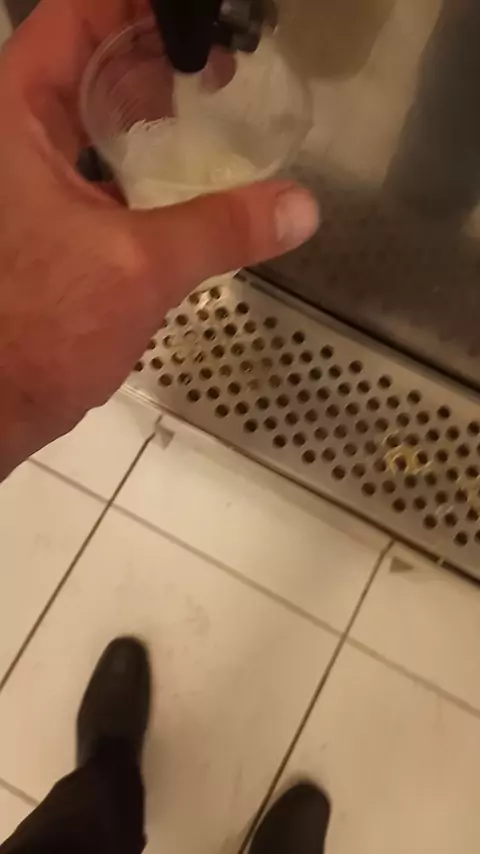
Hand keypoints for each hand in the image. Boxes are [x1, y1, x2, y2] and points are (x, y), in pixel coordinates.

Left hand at [0, 0, 318, 478]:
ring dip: (144, 102)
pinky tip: (177, 173)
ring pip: (87, 113)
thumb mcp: (137, 268)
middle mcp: (12, 137)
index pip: (76, 17)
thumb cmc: (34, 331)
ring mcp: (23, 179)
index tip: (202, 16)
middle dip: (154, 49)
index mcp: (15, 117)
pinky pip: (90, 163)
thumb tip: (299, 207)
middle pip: (85, 58)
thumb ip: (221, 229)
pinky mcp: (39, 220)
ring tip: (208, 100)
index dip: (138, 6)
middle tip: (221, 60)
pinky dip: (132, 157)